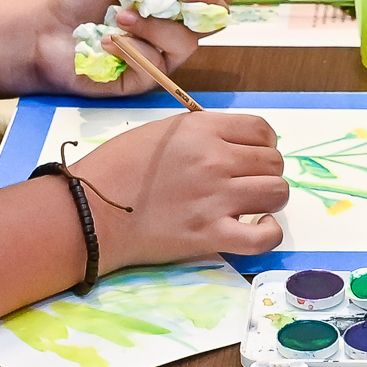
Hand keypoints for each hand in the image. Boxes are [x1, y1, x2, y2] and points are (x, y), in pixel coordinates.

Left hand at [25, 0, 206, 95]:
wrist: (49, 29)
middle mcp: (176, 27)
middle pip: (215, 21)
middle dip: (201, 5)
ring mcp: (164, 55)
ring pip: (185, 43)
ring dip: (154, 26)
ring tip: (119, 18)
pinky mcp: (147, 78)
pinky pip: (156, 65)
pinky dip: (131, 49)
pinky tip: (108, 41)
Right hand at [68, 109, 290, 265]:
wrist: (88, 211)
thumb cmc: (116, 168)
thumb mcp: (161, 132)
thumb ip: (202, 132)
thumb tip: (236, 145)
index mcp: (202, 129)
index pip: (262, 130)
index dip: (263, 144)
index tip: (252, 156)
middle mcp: (215, 159)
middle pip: (274, 162)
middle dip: (265, 172)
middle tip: (245, 183)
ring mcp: (215, 198)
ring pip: (277, 193)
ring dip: (268, 199)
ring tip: (248, 204)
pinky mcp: (210, 235)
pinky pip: (264, 237)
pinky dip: (269, 233)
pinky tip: (257, 227)